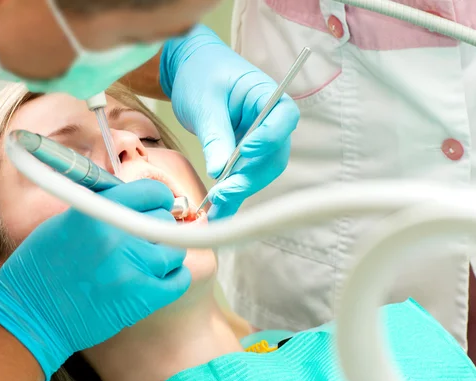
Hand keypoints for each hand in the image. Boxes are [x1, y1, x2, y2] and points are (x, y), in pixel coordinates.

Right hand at [0, 180, 188, 380]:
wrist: (29, 314)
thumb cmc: (41, 266)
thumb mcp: (67, 220)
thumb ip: (105, 208)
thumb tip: (138, 201)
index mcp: (98, 211)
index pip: (152, 191)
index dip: (159, 198)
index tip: (158, 205)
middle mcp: (117, 235)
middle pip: (164, 221)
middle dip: (158, 227)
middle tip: (146, 237)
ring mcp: (131, 268)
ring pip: (175, 251)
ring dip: (165, 254)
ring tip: (147, 261)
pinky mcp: (140, 298)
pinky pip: (179, 281)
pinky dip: (174, 278)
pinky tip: (160, 278)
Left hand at [160, 25, 298, 218]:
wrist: (192, 70)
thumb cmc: (201, 74)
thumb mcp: (204, 102)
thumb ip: (214, 135)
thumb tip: (219, 170)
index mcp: (267, 96)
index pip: (283, 118)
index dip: (270, 137)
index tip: (246, 149)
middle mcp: (269, 122)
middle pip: (273, 155)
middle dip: (249, 177)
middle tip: (222, 192)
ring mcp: (259, 140)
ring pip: (260, 172)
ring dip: (240, 191)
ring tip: (216, 210)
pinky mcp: (245, 156)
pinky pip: (243, 178)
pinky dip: (232, 196)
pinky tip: (219, 214)